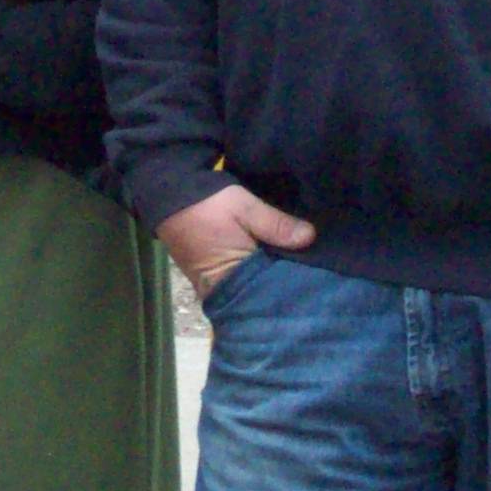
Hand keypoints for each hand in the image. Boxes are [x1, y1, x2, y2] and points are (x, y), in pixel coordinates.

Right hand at [154, 183, 316, 299]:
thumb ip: (276, 224)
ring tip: (308, 271)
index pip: (267, 297)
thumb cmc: (207, 203)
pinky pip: (244, 281)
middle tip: (319, 277)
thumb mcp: (245, 208)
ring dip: (273, 279)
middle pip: (261, 296)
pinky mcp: (215, 276)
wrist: (171, 193)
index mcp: (229, 280)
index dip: (292, 290)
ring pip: (253, 289)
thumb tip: (311, 237)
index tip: (319, 283)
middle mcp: (221, 290)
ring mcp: (216, 285)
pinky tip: (283, 263)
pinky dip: (261, 273)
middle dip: (285, 286)